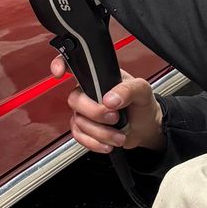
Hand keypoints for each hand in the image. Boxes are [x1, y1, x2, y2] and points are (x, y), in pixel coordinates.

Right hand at [50, 57, 165, 153]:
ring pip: (79, 121)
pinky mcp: (86, 129)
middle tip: (114, 116)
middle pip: (75, 100)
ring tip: (119, 135)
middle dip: (95, 113)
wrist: (146, 127)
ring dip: (101, 132)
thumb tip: (110, 99)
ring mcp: (85, 111)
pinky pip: (79, 136)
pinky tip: (108, 143)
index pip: (73, 65)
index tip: (60, 74)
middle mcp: (88, 92)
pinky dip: (94, 142)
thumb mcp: (142, 90)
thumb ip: (128, 90)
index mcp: (99, 76)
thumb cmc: (142, 104)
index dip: (60, 65)